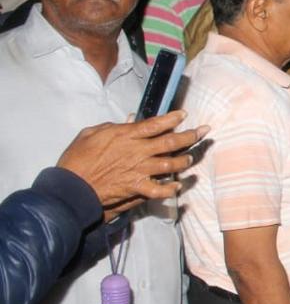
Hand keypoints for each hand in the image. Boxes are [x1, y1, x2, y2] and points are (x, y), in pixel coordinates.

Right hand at [57, 110, 208, 219]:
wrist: (71, 186)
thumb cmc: (77, 158)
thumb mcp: (91, 134)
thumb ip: (112, 127)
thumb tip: (130, 121)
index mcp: (126, 135)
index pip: (156, 124)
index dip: (172, 118)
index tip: (184, 114)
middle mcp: (138, 151)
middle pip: (171, 142)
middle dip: (191, 135)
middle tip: (204, 131)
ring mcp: (139, 170)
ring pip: (172, 164)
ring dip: (185, 161)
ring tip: (192, 158)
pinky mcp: (137, 188)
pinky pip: (161, 189)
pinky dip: (171, 189)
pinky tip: (178, 186)